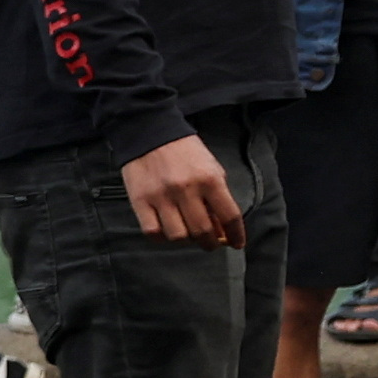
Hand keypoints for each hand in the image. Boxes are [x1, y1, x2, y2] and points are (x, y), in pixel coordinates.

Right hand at [121, 128, 245, 245]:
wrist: (150, 133)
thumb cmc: (185, 152)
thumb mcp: (210, 168)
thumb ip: (217, 197)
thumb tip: (221, 228)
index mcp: (210, 180)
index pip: (230, 216)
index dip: (236, 235)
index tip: (237, 244)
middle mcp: (187, 190)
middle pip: (203, 231)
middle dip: (211, 243)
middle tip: (210, 243)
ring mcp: (161, 197)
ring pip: (179, 236)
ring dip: (187, 240)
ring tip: (188, 235)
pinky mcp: (140, 201)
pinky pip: (153, 232)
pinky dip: (162, 237)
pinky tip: (166, 231)